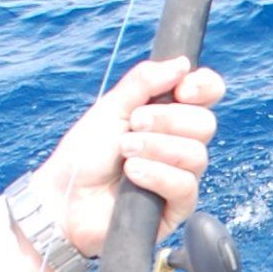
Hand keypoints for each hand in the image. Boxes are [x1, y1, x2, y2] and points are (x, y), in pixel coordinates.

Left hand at [17, 56, 225, 271]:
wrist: (64, 199)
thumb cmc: (85, 154)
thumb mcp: (111, 108)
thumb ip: (144, 82)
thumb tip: (183, 64)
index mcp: (168, 114)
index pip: (208, 94)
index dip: (204, 87)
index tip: (182, 89)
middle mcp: (180, 144)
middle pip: (205, 123)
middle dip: (168, 120)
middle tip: (133, 125)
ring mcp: (180, 176)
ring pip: (196, 155)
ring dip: (157, 147)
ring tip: (125, 151)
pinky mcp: (176, 207)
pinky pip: (185, 186)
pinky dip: (157, 174)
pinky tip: (132, 174)